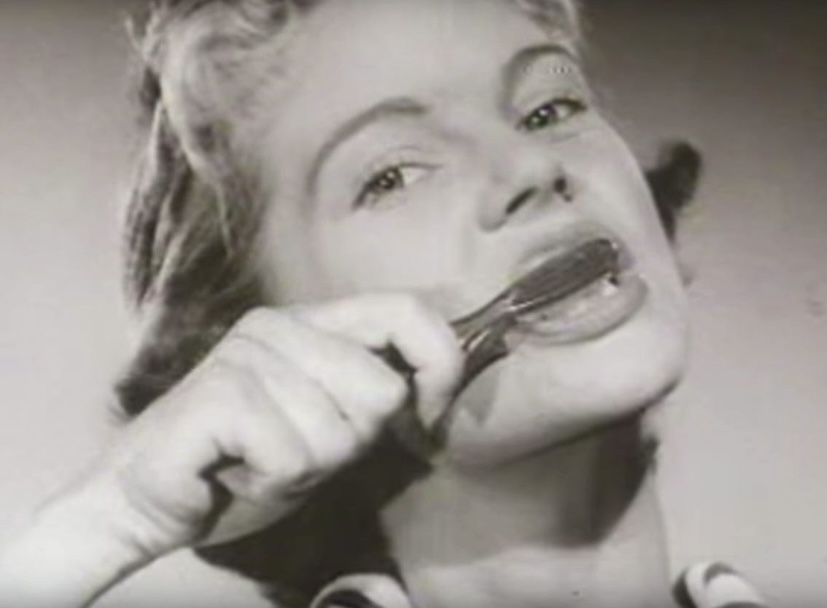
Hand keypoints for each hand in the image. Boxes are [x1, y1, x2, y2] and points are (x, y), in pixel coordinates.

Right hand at [86, 294, 462, 558]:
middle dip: (352, 442)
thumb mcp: (327, 426)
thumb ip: (371, 397)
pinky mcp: (221, 392)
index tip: (427, 422)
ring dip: (308, 469)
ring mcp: (248, 352)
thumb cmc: (244, 463)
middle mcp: (280, 324)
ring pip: (339, 432)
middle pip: (382, 390)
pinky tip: (240, 471)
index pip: (405, 310)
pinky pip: (294, 455)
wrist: (150, 498)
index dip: (440, 364)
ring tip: (263, 461)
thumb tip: (435, 392)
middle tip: (297, 449)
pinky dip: (275, 482)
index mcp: (311, 322)